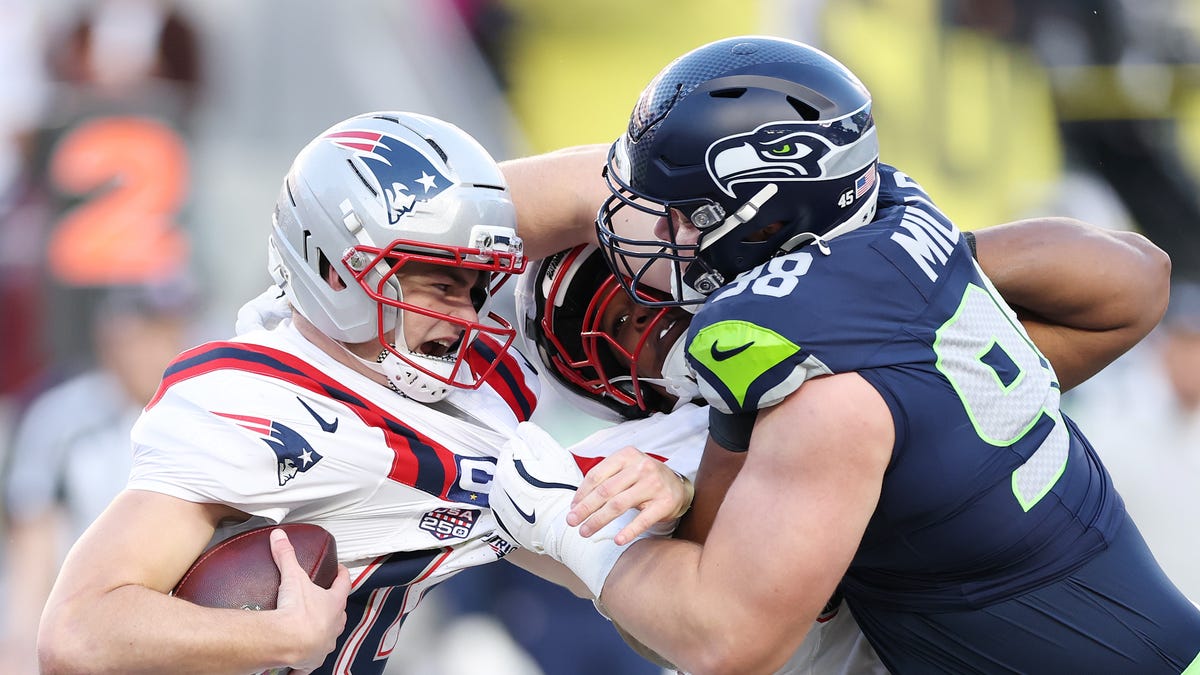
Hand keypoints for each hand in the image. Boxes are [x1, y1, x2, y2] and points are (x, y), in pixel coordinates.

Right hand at [269, 528, 350, 672]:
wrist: (289, 641)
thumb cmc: (298, 612)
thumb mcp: (292, 577)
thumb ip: (286, 555)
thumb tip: (280, 538)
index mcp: (334, 603)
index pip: (344, 584)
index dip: (343, 575)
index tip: (341, 571)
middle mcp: (334, 624)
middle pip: (339, 612)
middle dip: (333, 606)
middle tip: (324, 601)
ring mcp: (325, 643)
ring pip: (329, 636)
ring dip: (323, 632)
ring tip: (312, 629)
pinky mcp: (312, 659)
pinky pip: (311, 661)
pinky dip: (306, 660)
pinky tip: (300, 660)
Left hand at [490, 422, 581, 554]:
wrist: (564, 529)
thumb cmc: (561, 492)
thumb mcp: (554, 454)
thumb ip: (535, 436)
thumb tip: (522, 430)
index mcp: (505, 470)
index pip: (511, 448)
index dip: (528, 451)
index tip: (540, 460)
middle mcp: (497, 490)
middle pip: (508, 468)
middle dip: (523, 469)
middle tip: (543, 477)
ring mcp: (500, 510)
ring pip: (507, 488)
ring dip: (520, 487)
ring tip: (539, 493)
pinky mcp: (505, 527)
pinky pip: (509, 509)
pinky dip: (518, 506)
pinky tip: (533, 506)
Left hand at [568, 446, 693, 544]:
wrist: (678, 485)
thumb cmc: (644, 478)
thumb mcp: (626, 469)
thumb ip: (605, 479)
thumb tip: (577, 503)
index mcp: (627, 456)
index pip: (597, 475)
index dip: (582, 493)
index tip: (572, 507)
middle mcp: (641, 467)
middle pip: (605, 491)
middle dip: (585, 508)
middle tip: (571, 522)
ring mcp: (654, 485)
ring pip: (619, 505)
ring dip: (598, 521)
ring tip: (585, 531)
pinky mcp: (665, 503)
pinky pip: (643, 520)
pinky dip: (628, 531)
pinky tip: (617, 540)